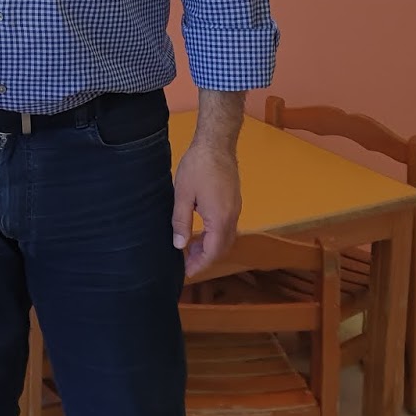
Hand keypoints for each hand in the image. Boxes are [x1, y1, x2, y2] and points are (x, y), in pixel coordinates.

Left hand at [171, 144, 241, 277]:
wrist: (216, 143)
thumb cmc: (197, 167)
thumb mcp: (182, 195)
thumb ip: (181, 222)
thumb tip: (179, 246)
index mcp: (220, 219)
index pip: (212, 252)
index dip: (200, 264)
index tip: (187, 272)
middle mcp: (232, 217)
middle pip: (222, 247)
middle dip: (205, 258)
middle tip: (187, 262)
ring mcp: (236, 209)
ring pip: (226, 237)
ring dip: (211, 246)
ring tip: (191, 248)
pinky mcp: (234, 201)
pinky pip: (227, 226)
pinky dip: (215, 235)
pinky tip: (202, 231)